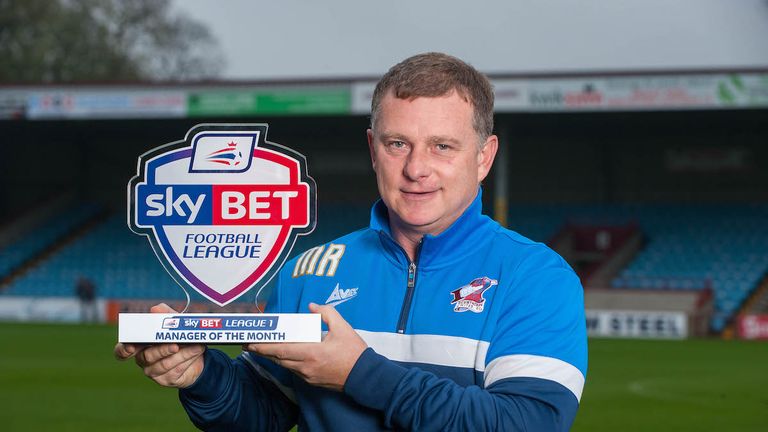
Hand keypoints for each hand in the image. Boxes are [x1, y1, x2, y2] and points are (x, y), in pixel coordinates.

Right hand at [113, 303, 205, 387]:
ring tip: (196, 346)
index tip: (130, 348)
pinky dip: (188, 359)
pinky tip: (197, 351)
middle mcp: (143, 359)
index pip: (122, 351)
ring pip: (164, 365)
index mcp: (139, 345)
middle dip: (163, 350)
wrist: (197, 353)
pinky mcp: (167, 379)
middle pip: (147, 357)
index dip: (123, 350)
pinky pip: (176, 371)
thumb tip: (155, 309)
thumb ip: (166, 314)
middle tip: (176, 345)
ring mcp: (154, 372)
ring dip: (182, 354)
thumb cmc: (180, 335)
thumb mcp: (175, 322)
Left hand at [245, 303, 367, 391]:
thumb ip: (326, 313)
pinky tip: (281, 356)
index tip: (252, 342)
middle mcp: (306, 366)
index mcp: (312, 352)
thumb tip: (312, 306)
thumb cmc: (354, 352)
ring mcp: (308, 375)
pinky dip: (284, 362)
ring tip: (261, 348)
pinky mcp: (312, 380)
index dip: (264, 346)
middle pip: (278, 359)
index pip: (282, 350)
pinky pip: (293, 370)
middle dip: (262, 351)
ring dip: (272, 357)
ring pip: (284, 365)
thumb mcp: (343, 327)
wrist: (365, 376)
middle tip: (249, 344)